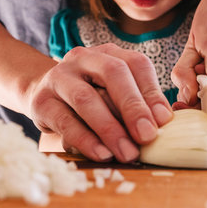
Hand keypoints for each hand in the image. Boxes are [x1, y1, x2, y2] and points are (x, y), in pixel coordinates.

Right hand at [29, 43, 172, 162]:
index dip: (152, 92)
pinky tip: (103, 154)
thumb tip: (163, 124)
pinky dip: (87, 140)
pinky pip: (66, 122)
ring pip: (86, 98)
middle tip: (147, 136)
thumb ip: (137, 104)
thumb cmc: (90, 99)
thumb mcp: (113, 94)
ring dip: (110, 129)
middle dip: (133, 106)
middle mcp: (83, 58)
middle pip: (113, 73)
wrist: (43, 96)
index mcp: (108, 53)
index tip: (164, 121)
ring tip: (128, 153)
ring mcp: (59, 77)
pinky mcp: (42, 102)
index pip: (136, 64)